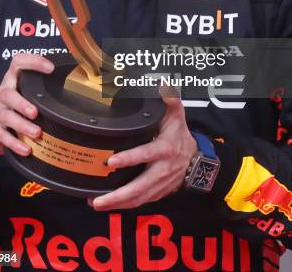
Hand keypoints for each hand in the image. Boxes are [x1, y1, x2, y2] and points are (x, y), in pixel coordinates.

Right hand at [0, 54, 53, 157]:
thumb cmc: (13, 106)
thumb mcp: (23, 92)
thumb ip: (40, 88)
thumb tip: (76, 84)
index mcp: (12, 80)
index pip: (18, 63)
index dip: (33, 62)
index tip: (50, 68)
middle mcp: (2, 93)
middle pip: (8, 94)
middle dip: (22, 103)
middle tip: (35, 112)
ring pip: (6, 116)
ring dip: (22, 125)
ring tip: (36, 133)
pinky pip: (2, 136)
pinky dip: (15, 144)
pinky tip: (26, 149)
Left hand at [89, 92, 196, 210]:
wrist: (196, 161)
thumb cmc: (180, 136)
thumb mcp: (177, 116)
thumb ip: (170, 100)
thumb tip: (162, 85)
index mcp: (164, 149)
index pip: (145, 154)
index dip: (129, 159)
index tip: (111, 162)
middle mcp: (161, 170)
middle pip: (139, 187)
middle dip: (118, 195)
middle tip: (97, 199)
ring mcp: (159, 185)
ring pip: (137, 199)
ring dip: (116, 204)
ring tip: (95, 203)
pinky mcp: (156, 194)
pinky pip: (139, 202)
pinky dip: (123, 206)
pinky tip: (107, 205)